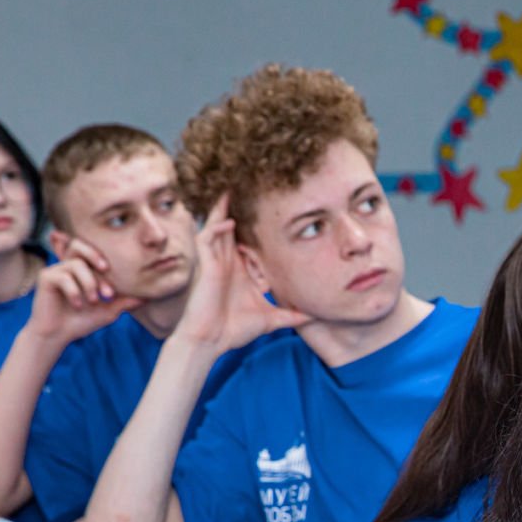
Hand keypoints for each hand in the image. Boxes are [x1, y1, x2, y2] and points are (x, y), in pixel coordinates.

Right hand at [24, 240, 140, 347]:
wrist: (58, 336)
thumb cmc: (82, 322)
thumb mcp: (108, 311)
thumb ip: (124, 302)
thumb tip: (148, 297)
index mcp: (83, 270)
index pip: (94, 252)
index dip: (104, 260)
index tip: (113, 280)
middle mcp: (68, 266)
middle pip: (79, 244)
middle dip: (95, 256)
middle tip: (106, 269)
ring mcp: (56, 270)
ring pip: (76, 264)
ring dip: (89, 282)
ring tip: (94, 300)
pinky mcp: (46, 278)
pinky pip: (63, 277)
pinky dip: (74, 292)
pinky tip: (78, 305)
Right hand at [173, 195, 310, 354]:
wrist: (210, 342)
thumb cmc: (234, 330)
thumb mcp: (271, 319)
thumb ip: (291, 316)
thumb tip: (314, 318)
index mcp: (241, 268)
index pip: (249, 237)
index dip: (258, 221)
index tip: (275, 204)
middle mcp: (228, 260)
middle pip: (233, 223)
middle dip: (240, 204)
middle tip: (252, 180)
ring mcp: (216, 261)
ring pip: (219, 224)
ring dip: (225, 206)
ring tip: (234, 186)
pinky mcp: (206, 266)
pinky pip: (207, 238)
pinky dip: (218, 228)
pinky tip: (230, 221)